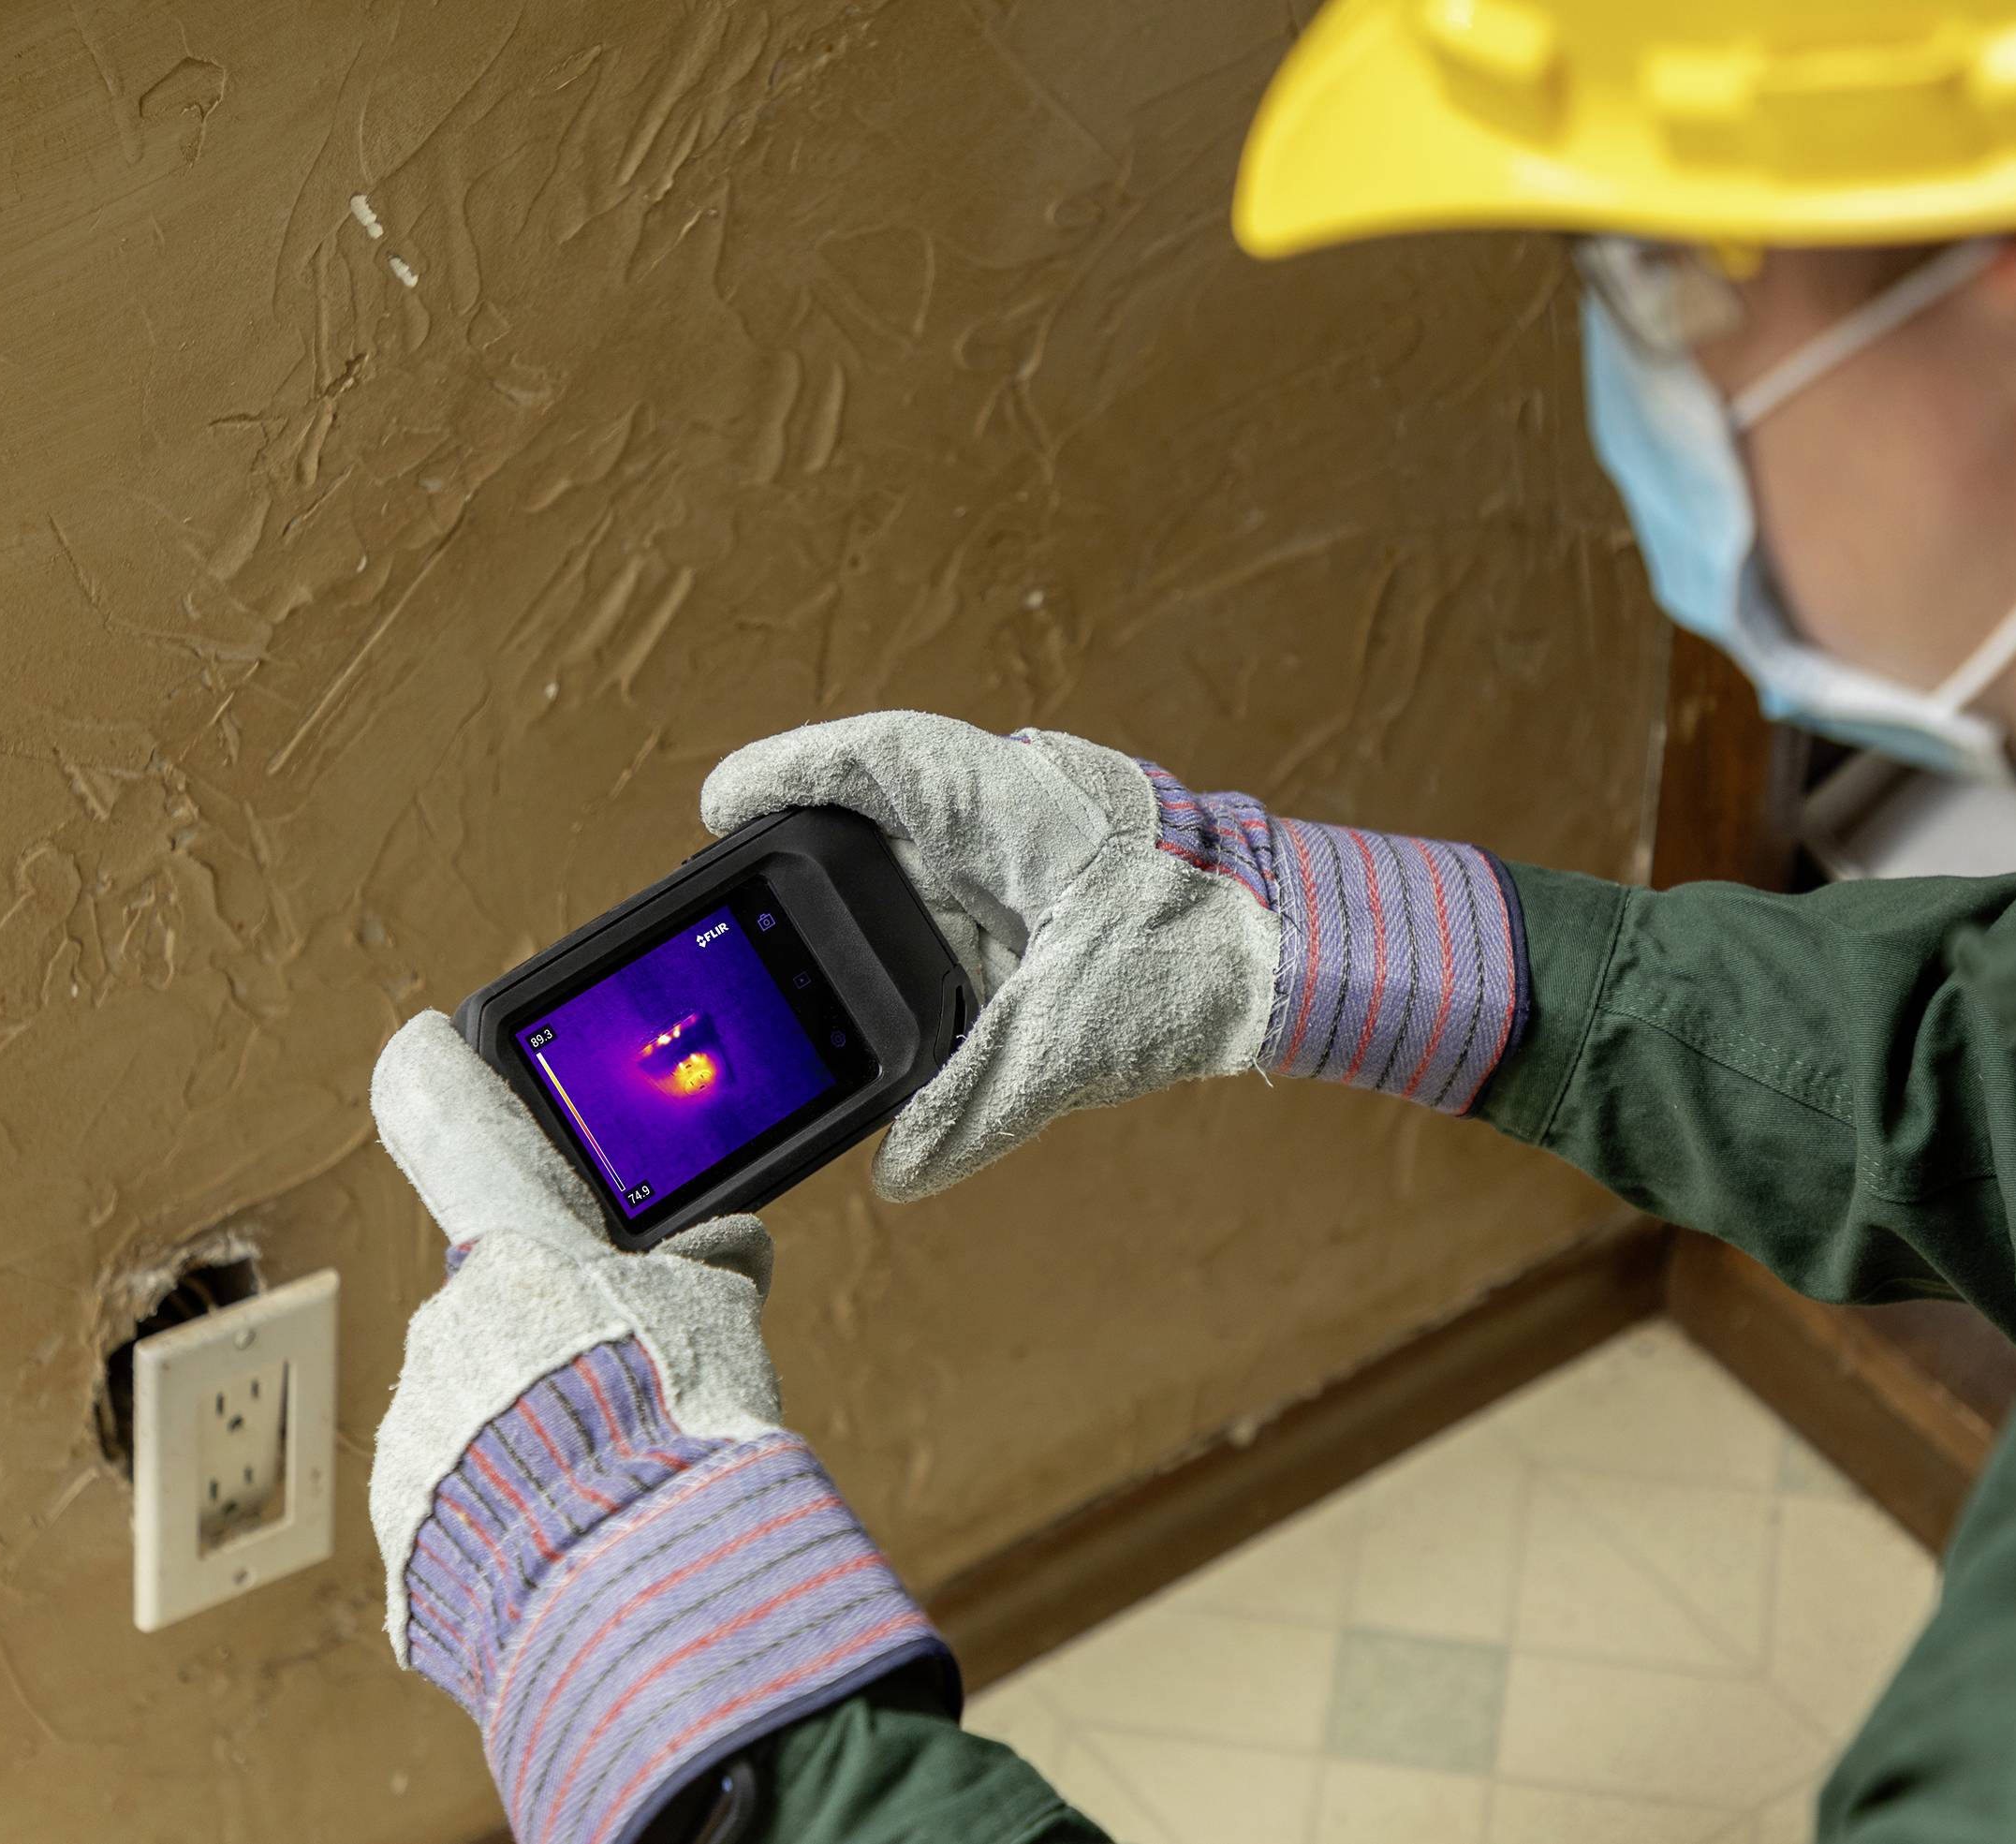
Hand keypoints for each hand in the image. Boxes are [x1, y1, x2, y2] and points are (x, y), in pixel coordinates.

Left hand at [367, 1013, 944, 1843]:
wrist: (622, 1573)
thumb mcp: (719, 1317)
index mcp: (518, 1246)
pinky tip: (573, 1551)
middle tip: (627, 1405)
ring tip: (612, 1498)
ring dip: (531, 1452)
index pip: (466, 1137)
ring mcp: (414, 1428)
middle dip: (548, 1356)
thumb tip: (734, 1242)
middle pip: (497, 1321)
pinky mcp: (404, 1530)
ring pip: (475, 1423)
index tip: (414, 1049)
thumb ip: (710, 1271)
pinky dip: (510, 1530)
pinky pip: (461, 1515)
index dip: (440, 1086)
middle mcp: (446, 1322)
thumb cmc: (673, 1419)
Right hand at [702, 712, 1283, 1199]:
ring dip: (866, 935)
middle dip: (810, 877)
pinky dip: (916, 964)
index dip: (786, 773)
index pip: (869, 758)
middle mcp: (1006, 810)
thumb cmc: (1194, 957)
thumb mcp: (1069, 1038)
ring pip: (916, 880)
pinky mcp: (1048, 900)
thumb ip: (974, 1102)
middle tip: (731, 926)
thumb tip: (904, 1173)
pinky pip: (958, 922)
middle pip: (877, 824)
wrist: (1295, 955)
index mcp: (1000, 798)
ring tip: (797, 995)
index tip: (720, 806)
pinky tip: (882, 1016)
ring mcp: (1028, 853)